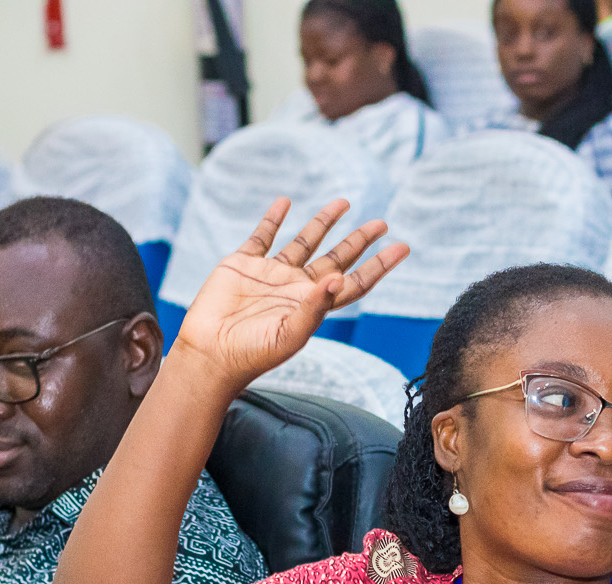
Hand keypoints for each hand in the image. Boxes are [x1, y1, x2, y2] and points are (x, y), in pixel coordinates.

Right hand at [171, 197, 408, 386]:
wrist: (209, 354)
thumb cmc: (252, 354)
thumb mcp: (289, 335)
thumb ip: (314, 308)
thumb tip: (338, 278)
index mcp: (313, 306)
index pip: (354, 282)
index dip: (378, 265)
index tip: (402, 247)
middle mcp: (296, 287)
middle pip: (336, 258)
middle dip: (359, 240)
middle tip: (381, 223)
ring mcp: (271, 274)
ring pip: (304, 242)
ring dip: (322, 222)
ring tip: (343, 202)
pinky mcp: (243, 264)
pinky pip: (262, 236)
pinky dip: (272, 219)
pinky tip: (284, 202)